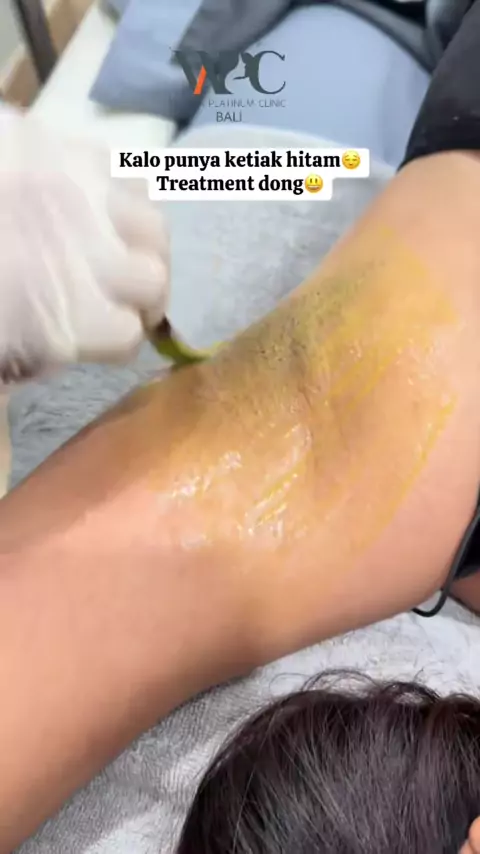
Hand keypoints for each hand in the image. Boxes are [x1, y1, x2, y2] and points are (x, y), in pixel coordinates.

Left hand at [0, 106, 168, 383]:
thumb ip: (27, 366)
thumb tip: (37, 400)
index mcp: (71, 319)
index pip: (129, 336)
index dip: (117, 342)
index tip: (104, 340)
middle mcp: (94, 258)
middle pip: (154, 282)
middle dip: (144, 297)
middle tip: (123, 300)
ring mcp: (86, 200)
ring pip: (153, 226)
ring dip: (142, 245)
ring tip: (120, 250)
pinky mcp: (70, 152)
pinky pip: (122, 173)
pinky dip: (116, 196)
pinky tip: (93, 207)